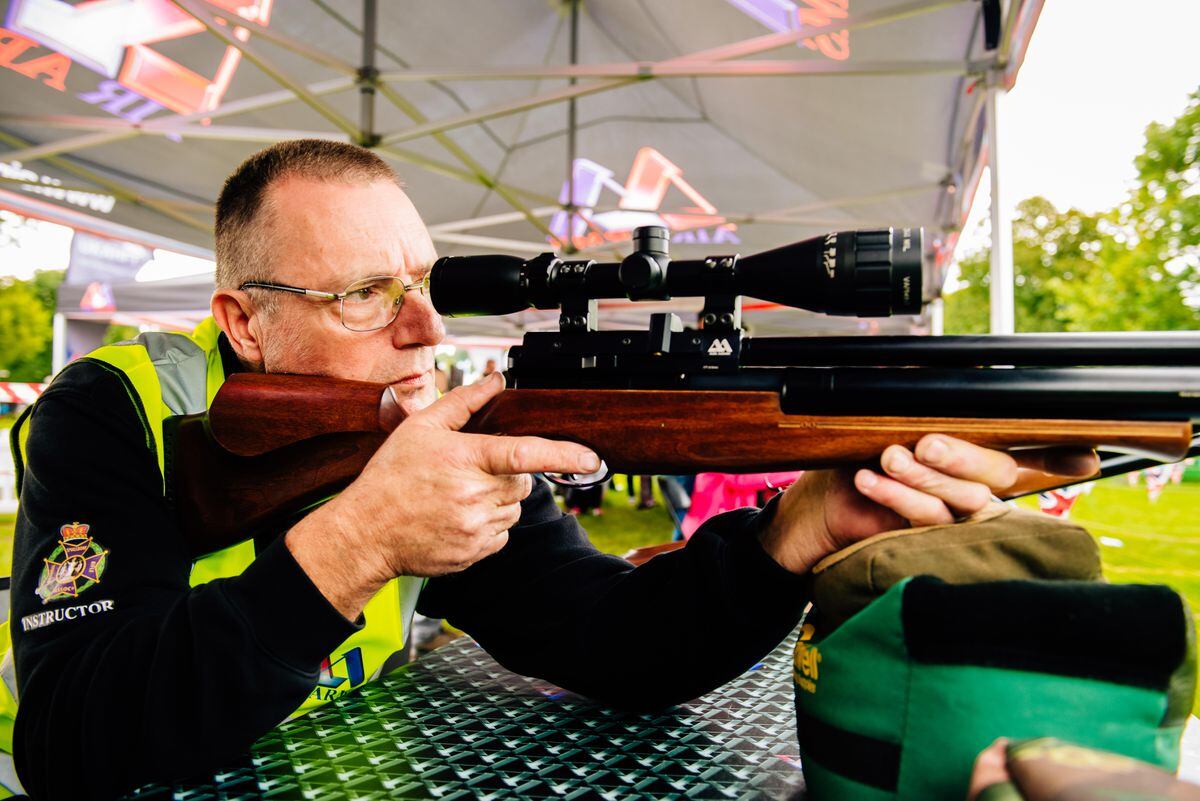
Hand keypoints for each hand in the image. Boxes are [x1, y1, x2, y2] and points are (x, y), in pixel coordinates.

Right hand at [286, 372, 599, 618]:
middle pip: (524, 482)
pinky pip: (502, 534)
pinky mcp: (474, 553)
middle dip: (509, 474)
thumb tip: (495, 379)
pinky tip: (458, 516)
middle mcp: (475, 496)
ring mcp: (475, 528)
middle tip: (474, 471)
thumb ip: (464, 402)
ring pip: (514, 509)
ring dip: (499, 500)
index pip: (524, 454)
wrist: (365, 533)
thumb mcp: (420, 428)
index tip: (591, 457)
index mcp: (465, 460)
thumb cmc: (390, 477)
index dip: (562, 454)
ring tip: (460, 494)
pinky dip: (489, 524)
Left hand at [758, 435, 1099, 573]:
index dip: (1055, 457)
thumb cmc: (854, 462)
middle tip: (928, 443)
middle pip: (994, 477)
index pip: (1024, 458)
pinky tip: (869, 478)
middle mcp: (971, 495)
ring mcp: (949, 522)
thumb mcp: (889, 425)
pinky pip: (921, 521)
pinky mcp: (921, 543)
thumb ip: (923, 408)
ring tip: (891, 456)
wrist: (812, 514)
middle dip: (962, 457)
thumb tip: (940, 375)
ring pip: (959, 503)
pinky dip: (894, 495)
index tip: (1083, 456)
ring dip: (923, 477)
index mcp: (976, 466)